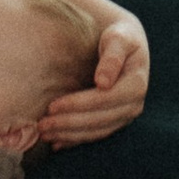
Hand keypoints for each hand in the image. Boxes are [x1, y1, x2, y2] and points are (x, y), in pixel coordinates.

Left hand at [36, 8, 149, 147]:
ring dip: (68, 134)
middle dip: (68, 123)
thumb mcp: (118, 38)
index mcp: (137, 84)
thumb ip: (112, 56)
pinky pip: (94, 134)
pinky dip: (74, 140)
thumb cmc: (118, 36)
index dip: (78, 105)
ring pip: (95, 131)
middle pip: (98, 120)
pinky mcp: (115, 122)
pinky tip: (56, 142)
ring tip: (43, 133)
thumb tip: (103, 83)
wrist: (124, 43)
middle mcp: (134, 105)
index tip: (52, 106)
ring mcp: (125, 116)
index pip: (104, 99)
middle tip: (41, 124)